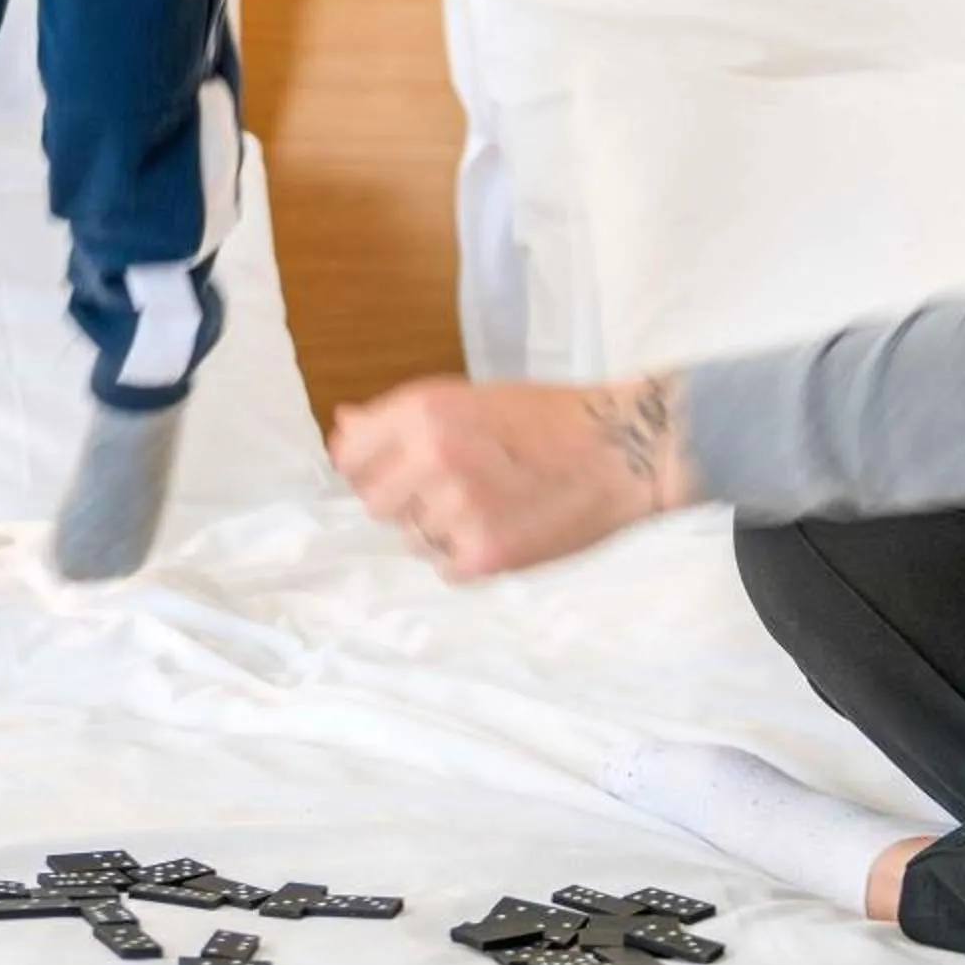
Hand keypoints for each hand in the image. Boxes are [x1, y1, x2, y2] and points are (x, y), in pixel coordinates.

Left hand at [328, 375, 698, 579]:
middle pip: (374, 503)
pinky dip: (464, 555)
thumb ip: (401, 418)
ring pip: (410, 538)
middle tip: (450, 486)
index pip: (349, 457)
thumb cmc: (546, 418)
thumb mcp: (467, 398)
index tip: (390, 469)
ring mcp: (458, 511)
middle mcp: (432, 460)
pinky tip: (500, 526)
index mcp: (424, 412)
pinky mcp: (484, 556)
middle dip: (402, 498)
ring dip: (435, 528)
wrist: (620, 452)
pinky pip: (444, 566)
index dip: (367, 465)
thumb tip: (343, 425)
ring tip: (486, 503)